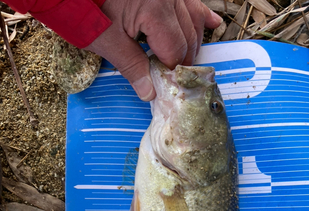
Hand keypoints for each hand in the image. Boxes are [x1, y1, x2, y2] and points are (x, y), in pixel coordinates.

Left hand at [85, 0, 221, 100]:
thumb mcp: (106, 40)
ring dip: (192, 40)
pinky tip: (212, 23)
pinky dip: (199, 14)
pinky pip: (190, 1)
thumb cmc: (85, 7)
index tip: (165, 84)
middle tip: (172, 77)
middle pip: (188, 37)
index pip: (175, 52)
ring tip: (186, 59)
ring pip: (193, 19)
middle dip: (182, 59)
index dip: (171, 71)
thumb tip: (149, 93)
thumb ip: (131, 66)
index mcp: (155, 10)